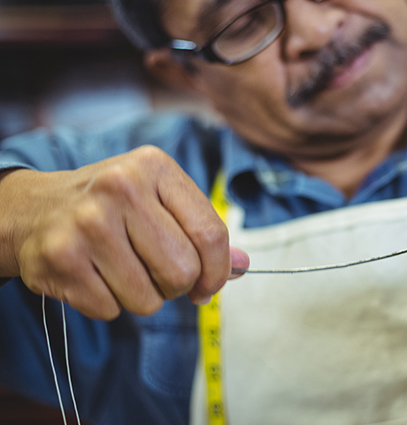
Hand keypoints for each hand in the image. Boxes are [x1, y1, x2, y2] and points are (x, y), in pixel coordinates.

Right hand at [0, 146, 249, 319]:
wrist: (34, 208)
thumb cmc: (112, 206)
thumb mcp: (160, 199)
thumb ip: (202, 231)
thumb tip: (242, 266)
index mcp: (155, 168)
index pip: (211, 234)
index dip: (218, 271)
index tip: (209, 285)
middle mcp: (120, 188)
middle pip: (183, 270)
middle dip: (178, 285)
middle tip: (157, 272)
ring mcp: (87, 223)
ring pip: (149, 299)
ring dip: (143, 297)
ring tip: (122, 269)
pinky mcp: (61, 259)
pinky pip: (111, 309)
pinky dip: (108, 303)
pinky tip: (94, 275)